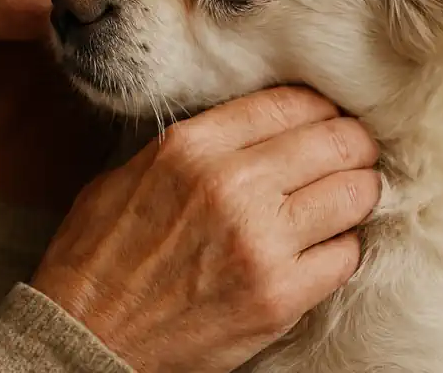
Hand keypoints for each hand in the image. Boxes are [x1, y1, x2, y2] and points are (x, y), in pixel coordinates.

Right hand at [30, 86, 380, 372]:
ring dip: (357, 195)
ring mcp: (260, 242)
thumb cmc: (99, 257)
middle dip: (353, 147)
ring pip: (356, 193)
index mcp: (192, 146)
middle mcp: (231, 184)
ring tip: (344, 201)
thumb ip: (196, 145)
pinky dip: (343, 249)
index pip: (291, 103)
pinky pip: (347, 255)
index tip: (328, 120)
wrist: (84, 340)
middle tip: (353, 158)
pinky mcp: (278, 296)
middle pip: (337, 141)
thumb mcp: (131, 174)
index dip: (322, 108)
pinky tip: (324, 249)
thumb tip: (256, 126)